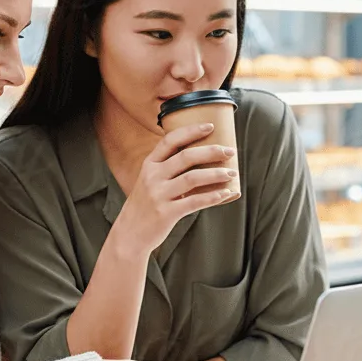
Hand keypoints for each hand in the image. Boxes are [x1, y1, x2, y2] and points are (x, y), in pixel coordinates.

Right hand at [115, 123, 238, 253]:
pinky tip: (226, 194)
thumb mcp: (150, 181)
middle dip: (211, 151)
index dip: (191, 131)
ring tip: (231, 173)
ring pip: (192, 178)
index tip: (211, 126)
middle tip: (230, 151)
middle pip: (186, 157)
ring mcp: (158, 195)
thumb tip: (202, 157)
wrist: (129, 234)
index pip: (170, 140)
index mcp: (149, 165)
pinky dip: (212, 197)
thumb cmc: (146, 205)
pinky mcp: (166, 213)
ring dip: (216, 174)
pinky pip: (194, 202)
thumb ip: (168, 169)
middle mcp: (152, 177)